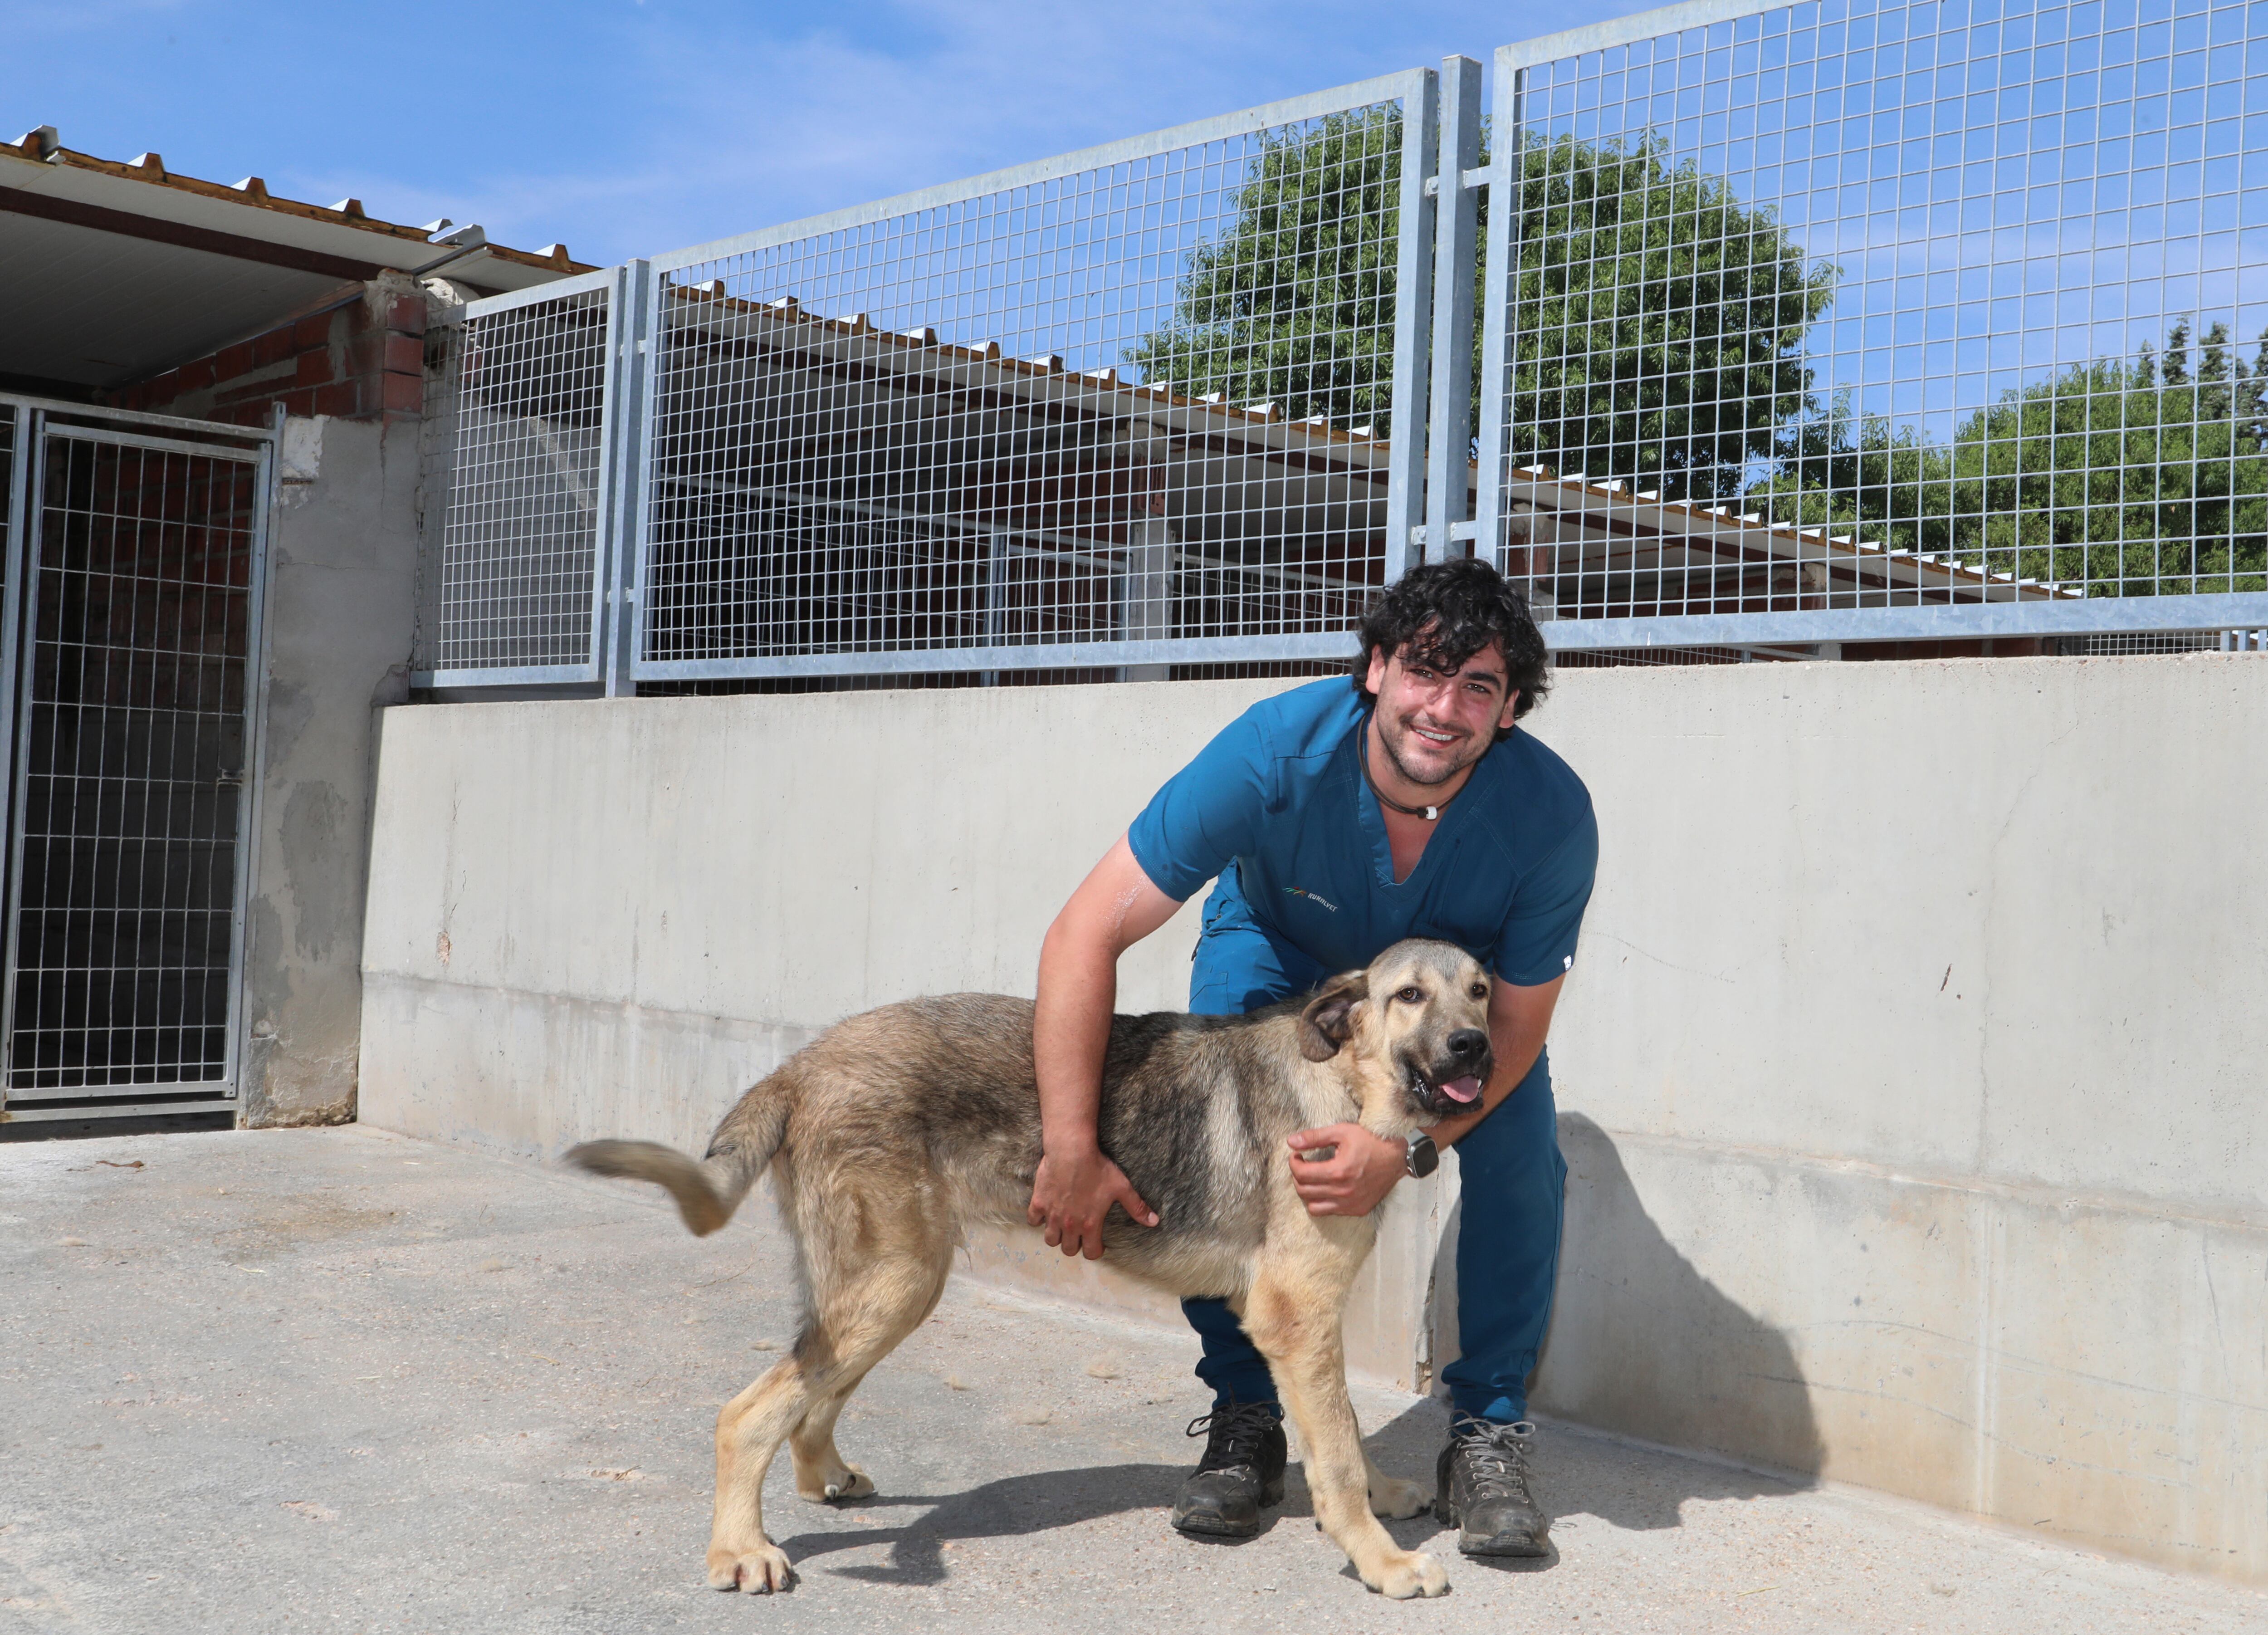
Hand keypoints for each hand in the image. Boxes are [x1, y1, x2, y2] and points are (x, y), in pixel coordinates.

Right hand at [1027, 1146, 1158, 1259]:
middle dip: (1075, 1245)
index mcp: (1090, 1224)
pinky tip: (1046, 1212)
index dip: (1095, 1250)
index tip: (1097, 1243)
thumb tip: (1154, 1222)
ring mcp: (1052, 1215)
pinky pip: (1033, 1221)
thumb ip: (1137, 1208)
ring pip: (1050, 1240)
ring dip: (1057, 1236)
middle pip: (1068, 1250)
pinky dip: (1038, 1220)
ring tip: (1063, 1226)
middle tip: (1079, 1233)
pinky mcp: (1039, 1203)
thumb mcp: (1122, 1187)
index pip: (1091, 1253)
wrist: (1071, 1151)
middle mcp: (1069, 1224)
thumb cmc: (1097, 1168)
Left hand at [1287, 1123, 1405, 1216]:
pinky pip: (1330, 1211)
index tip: (1296, 1155)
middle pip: (1304, 1191)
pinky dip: (1324, 1201)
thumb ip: (1314, 1137)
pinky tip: (1328, 1187)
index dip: (1293, 1163)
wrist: (1397, 1157)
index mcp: (1338, 1171)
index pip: (1301, 1174)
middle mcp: (1343, 1192)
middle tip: (1303, 1165)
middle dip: (1298, 1176)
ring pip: (1313, 1207)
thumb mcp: (1341, 1132)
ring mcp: (1351, 1204)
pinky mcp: (1358, 1210)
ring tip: (1313, 1178)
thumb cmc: (1370, 1141)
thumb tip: (1290, 1141)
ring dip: (1308, 1192)